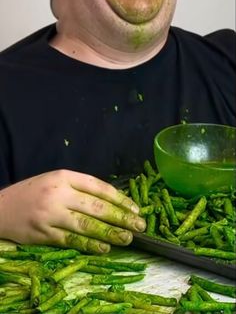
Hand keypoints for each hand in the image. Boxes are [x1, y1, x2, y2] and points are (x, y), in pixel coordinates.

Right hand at [0, 169, 145, 252]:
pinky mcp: (44, 234)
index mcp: (64, 176)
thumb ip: (80, 187)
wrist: (2, 207)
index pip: (98, 187)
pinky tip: (103, 247)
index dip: (119, 198)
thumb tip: (111, 201)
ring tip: (127, 238)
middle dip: (121, 217)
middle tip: (139, 225)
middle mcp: (59, 193)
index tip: (135, 208)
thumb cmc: (34, 192)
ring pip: (86, 225)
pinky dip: (89, 245)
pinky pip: (71, 240)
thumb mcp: (56, 179)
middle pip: (96, 206)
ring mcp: (51, 215)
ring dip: (109, 233)